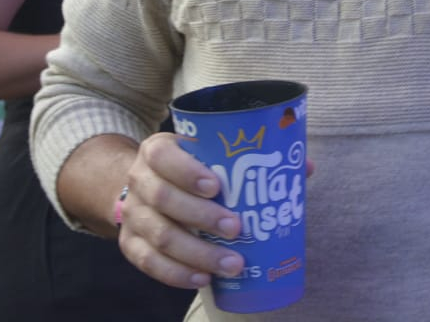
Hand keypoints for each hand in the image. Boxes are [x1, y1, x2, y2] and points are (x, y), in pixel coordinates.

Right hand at [115, 133, 247, 288]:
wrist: (146, 185)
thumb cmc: (189, 168)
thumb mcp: (204, 152)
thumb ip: (243, 156)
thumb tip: (299, 165)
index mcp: (156, 150)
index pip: (163, 157)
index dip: (187, 172)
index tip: (216, 187)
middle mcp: (139, 180)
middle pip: (163, 199)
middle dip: (202, 216)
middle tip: (236, 228)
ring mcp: (132, 214)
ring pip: (160, 236)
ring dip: (198, 253)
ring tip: (231, 263)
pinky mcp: (130, 243)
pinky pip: (150, 262)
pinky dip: (177, 273)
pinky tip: (203, 278)